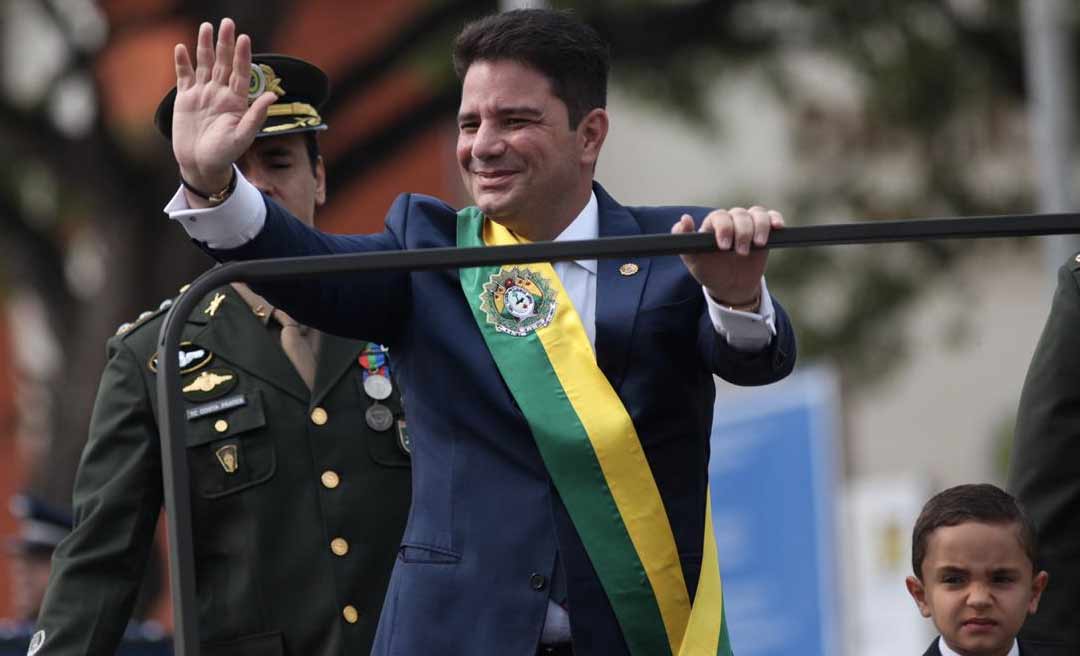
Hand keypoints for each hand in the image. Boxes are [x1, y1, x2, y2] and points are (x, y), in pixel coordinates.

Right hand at [172, 19, 275, 197]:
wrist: (201, 165)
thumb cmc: (225, 154)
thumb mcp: (243, 136)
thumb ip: (256, 115)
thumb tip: (273, 95)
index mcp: (237, 101)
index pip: (241, 73)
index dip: (242, 56)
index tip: (244, 38)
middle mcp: (221, 93)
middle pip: (223, 63)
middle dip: (225, 43)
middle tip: (227, 23)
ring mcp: (203, 94)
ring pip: (204, 65)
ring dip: (205, 46)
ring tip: (207, 27)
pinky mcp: (186, 99)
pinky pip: (184, 76)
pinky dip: (183, 63)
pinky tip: (181, 48)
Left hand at [672, 206, 784, 306]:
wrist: (731, 286)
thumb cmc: (710, 271)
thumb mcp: (693, 261)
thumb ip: (684, 241)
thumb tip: (684, 220)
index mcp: (713, 225)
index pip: (719, 217)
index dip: (723, 228)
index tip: (723, 246)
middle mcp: (731, 221)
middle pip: (739, 214)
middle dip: (742, 232)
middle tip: (740, 252)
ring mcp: (749, 225)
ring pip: (757, 213)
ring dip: (759, 227)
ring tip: (758, 244)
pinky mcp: (765, 231)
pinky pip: (772, 217)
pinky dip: (775, 219)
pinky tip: (777, 227)